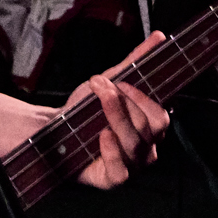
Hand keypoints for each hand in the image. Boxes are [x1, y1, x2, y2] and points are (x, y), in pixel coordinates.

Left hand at [62, 31, 170, 188]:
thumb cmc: (86, 109)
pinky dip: (111, 151)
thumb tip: (159, 37)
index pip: (161, 116)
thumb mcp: (111, 80)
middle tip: (102, 88)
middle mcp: (146, 149)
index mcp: (150, 127)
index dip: (143, 98)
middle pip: (150, 129)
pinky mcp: (112, 179)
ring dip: (113, 116)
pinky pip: (121, 171)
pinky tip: (101, 134)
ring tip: (95, 100)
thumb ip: (136, 61)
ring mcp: (131, 166)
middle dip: (124, 104)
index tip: (121, 81)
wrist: (55, 129)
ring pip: (135, 145)